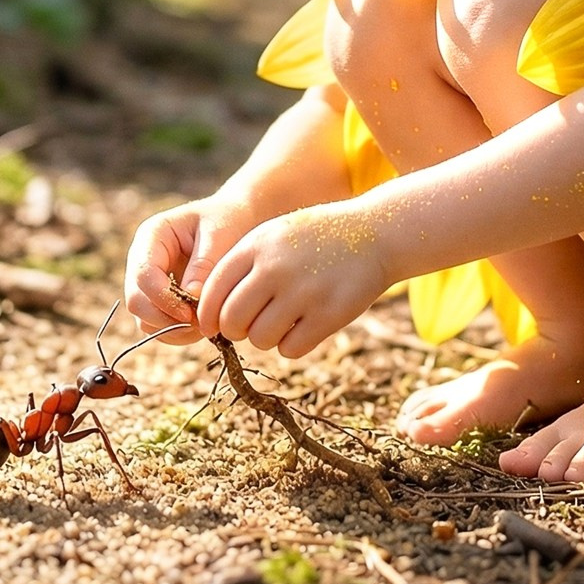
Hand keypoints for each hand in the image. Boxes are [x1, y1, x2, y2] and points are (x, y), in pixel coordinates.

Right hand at [122, 195, 262, 343]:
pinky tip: (204, 325)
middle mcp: (143, 261)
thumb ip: (204, 266)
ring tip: (206, 323)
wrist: (235, 219)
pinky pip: (160, 328)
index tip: (190, 312)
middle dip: (165, 319)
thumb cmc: (227, 220)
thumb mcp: (219, 234)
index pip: (143, 275)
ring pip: (145, 320)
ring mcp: (149, 283)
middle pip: (136, 302)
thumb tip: (191, 301)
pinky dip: (179, 334)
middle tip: (200, 324)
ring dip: (173, 330)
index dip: (163, 298)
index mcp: (151, 237)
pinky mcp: (161, 300)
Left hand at [196, 204, 390, 358]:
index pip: (213, 292)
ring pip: (260, 339)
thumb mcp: (273, 236)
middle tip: (250, 326)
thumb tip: (210, 313)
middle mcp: (275, 268)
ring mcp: (304, 292)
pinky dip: (292, 345)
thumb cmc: (315, 239)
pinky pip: (291, 349)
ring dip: (266, 339)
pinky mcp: (329, 314)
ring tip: (282, 322)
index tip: (214, 325)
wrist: (375, 233)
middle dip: (236, 331)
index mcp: (256, 246)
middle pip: (232, 321)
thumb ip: (241, 267)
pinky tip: (304, 326)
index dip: (208, 316)